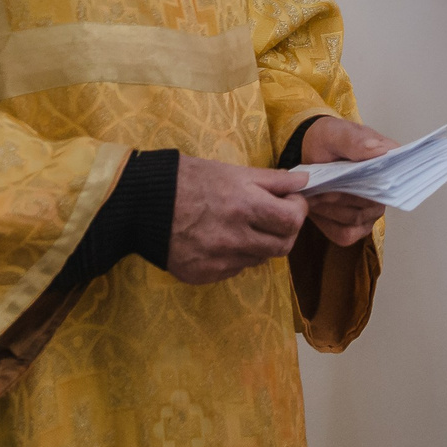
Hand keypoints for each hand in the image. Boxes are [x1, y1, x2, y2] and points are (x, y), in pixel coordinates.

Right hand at [167, 156, 309, 284]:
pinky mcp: (204, 275)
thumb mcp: (232, 171)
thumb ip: (273, 180)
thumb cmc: (188, 180)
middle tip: (274, 216)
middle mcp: (235, 238)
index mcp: (245, 207)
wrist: (141, 205)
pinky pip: (234, 269)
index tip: (290, 202)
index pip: (293, 221)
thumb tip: (304, 181)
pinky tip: (220, 239)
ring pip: (259, 259)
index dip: (297, 210)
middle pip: (282, 246)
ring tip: (243, 225)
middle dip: (285, 231)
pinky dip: (236, 256)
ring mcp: (219, 261)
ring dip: (260, 244)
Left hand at [295, 116, 398, 246]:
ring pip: (355, 219)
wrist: (307, 156)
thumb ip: (353, 140)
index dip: (377, 182)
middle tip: (319, 185)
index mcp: (390, 161)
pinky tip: (317, 209)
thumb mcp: (334, 133)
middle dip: (341, 196)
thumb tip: (378, 150)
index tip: (350, 178)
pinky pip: (345, 234)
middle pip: (372, 203)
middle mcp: (387, 190)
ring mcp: (372, 211)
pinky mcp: (356, 228)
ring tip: (314, 194)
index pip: (397, 177)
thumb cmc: (326, 142)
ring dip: (330, 209)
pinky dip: (326, 223)